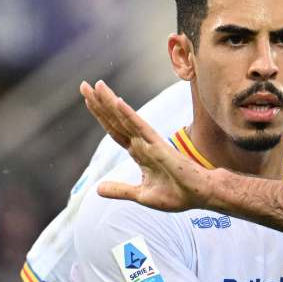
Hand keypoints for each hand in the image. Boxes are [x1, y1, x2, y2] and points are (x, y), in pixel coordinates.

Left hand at [80, 80, 209, 210]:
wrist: (199, 196)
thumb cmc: (177, 194)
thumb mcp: (141, 195)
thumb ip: (120, 190)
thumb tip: (97, 189)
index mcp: (139, 153)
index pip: (115, 130)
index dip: (101, 116)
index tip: (88, 99)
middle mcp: (142, 143)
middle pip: (116, 120)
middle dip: (99, 103)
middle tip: (83, 84)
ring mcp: (150, 142)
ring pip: (126, 119)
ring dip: (110, 102)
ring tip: (98, 85)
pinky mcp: (159, 146)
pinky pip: (141, 128)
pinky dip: (129, 115)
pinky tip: (117, 102)